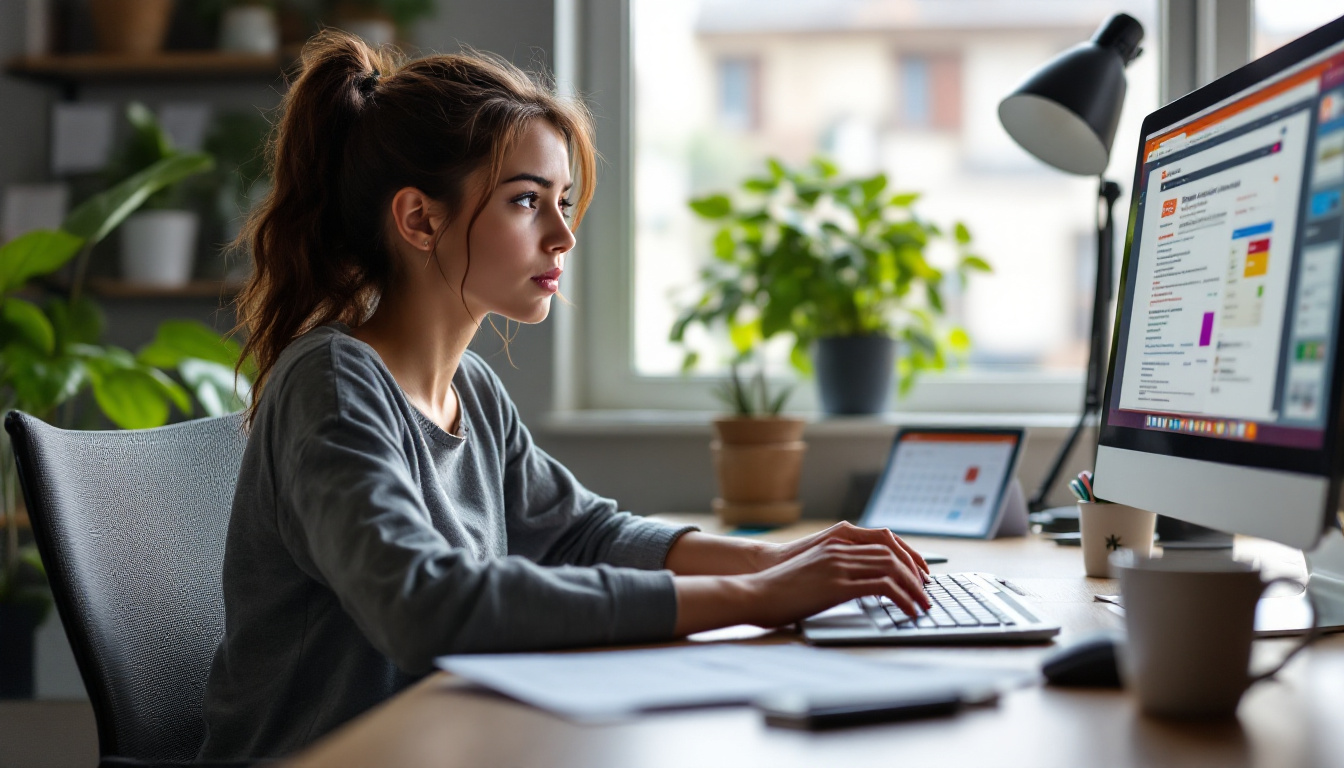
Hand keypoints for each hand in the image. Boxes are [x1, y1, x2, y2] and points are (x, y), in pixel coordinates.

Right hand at [744, 539, 931, 627]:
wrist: (754, 592)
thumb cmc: (779, 588)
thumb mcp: (811, 572)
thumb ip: (835, 571)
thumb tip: (858, 587)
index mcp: (835, 543)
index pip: (883, 542)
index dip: (906, 557)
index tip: (919, 574)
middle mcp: (839, 550)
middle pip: (892, 554)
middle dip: (915, 573)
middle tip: (927, 591)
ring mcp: (838, 565)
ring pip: (891, 569)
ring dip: (914, 587)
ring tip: (924, 604)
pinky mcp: (837, 585)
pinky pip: (882, 587)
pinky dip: (902, 599)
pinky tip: (909, 611)